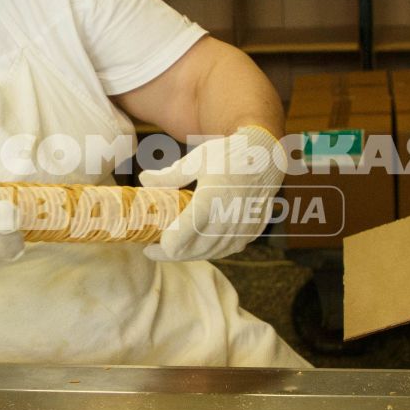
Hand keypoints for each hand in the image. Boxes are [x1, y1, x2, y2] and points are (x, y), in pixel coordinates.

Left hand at [138, 126, 286, 262]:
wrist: (266, 158)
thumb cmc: (229, 155)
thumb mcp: (197, 160)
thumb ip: (170, 176)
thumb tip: (142, 180)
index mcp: (208, 202)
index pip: (178, 241)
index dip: (160, 248)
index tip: (149, 244)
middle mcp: (226, 221)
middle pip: (190, 252)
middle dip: (169, 254)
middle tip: (153, 248)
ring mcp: (240, 231)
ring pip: (207, 254)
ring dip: (188, 253)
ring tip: (173, 246)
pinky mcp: (250, 234)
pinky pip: (224, 251)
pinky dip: (208, 250)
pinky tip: (198, 243)